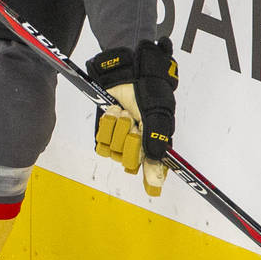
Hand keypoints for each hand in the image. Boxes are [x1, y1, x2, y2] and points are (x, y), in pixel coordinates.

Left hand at [87, 39, 177, 196]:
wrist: (128, 71)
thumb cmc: (148, 90)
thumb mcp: (158, 114)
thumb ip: (157, 141)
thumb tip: (159, 172)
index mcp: (156, 142)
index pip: (155, 170)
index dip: (153, 180)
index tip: (153, 189)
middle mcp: (138, 145)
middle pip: (131, 163)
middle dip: (131, 142)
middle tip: (135, 124)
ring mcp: (120, 140)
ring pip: (115, 152)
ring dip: (118, 129)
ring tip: (123, 112)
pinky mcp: (105, 133)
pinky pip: (102, 144)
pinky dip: (106, 127)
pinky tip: (112, 113)